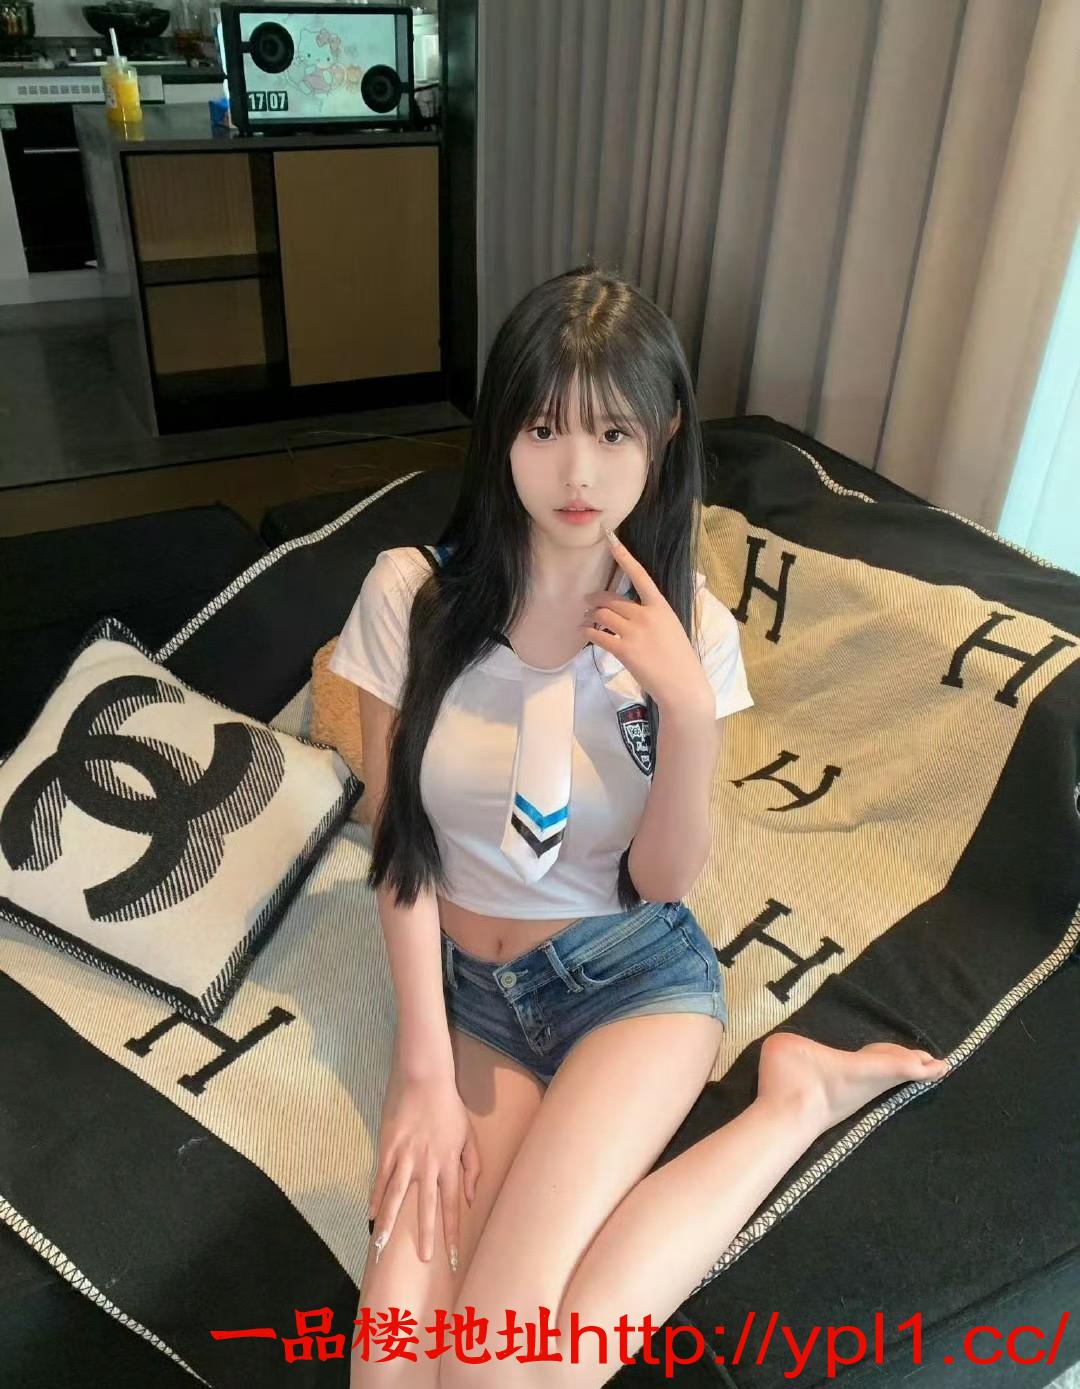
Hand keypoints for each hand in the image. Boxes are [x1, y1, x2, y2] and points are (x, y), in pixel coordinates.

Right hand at [368, 1064, 480, 1271]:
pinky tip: (371, 1215)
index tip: (453, 1260)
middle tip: (424, 1260)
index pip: (452, 1207)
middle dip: (426, 1235)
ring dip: (390, 1223)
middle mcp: (428, 1165)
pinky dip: (376, 1197)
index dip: (452, 1234)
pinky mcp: (388, 1148)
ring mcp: (406, 1157)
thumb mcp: (469, 1136)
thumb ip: (473, 1168)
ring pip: (397, 1197)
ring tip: (382, 1246)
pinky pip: (381, 1178)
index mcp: (449, 1164)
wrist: (425, 1080)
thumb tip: (471, 1198)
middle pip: (427, 1207)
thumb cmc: (450, 1109)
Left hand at [582, 528, 712, 714]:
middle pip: (612, 599)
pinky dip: (588, 632)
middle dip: (596, 599)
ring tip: (585, 621)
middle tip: (587, 602)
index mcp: (661, 606)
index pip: (640, 575)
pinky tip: (585, 633)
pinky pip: (598, 635)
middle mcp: (646, 615)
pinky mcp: (624, 650)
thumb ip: (652, 616)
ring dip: (590, 616)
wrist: (682, 684)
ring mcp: (634, 632)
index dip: (623, 556)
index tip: (610, 539)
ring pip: (602, 615)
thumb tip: (630, 612)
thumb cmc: (679, 659)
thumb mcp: (671, 628)